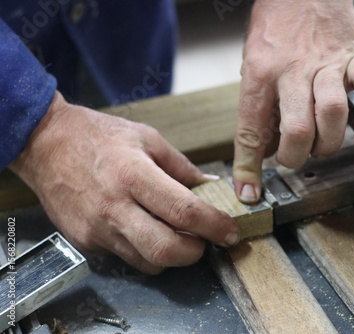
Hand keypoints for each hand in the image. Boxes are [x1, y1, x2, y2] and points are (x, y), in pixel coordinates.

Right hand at [10, 91, 239, 273]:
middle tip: (204, 241)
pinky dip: (144, 249)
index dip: (214, 226)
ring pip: (147, 262)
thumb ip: (181, 166)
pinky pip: (125, 256)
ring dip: (171, 255)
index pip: (184, 211)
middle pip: (165, 250)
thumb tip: (210, 185)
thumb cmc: (99, 136)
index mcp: (134, 175)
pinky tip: (144, 228)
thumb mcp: (147, 138)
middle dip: (195, 253)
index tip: (229, 232)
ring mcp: (97, 229)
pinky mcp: (85, 242)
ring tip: (176, 234)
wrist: (45, 144)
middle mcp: (114, 207)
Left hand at [233, 0, 353, 202]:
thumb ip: (259, 108)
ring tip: (323, 144)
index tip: (250, 193)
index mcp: (260, 74)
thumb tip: (262, 151)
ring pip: (333, 112)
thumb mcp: (252, 66)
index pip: (251, 130)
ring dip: (329, 142)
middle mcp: (293, 71)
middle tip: (295, 158)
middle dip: (296, 157)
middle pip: (298, 127)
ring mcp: (327, 63)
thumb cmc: (274, 29)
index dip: (248, 167)